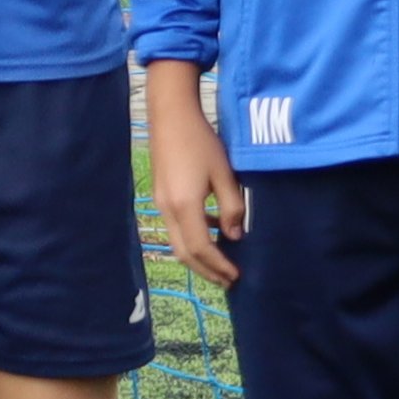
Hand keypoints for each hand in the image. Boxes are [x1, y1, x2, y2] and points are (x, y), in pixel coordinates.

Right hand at [142, 68, 246, 290]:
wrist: (171, 117)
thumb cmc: (201, 141)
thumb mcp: (225, 173)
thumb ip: (232, 206)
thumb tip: (235, 236)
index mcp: (184, 206)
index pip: (200, 248)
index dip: (218, 265)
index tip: (236, 276)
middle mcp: (168, 209)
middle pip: (184, 252)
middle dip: (206, 270)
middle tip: (228, 281)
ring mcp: (161, 203)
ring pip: (178, 242)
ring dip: (199, 257)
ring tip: (223, 263)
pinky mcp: (162, 196)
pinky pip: (177, 227)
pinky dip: (194, 238)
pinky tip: (214, 231)